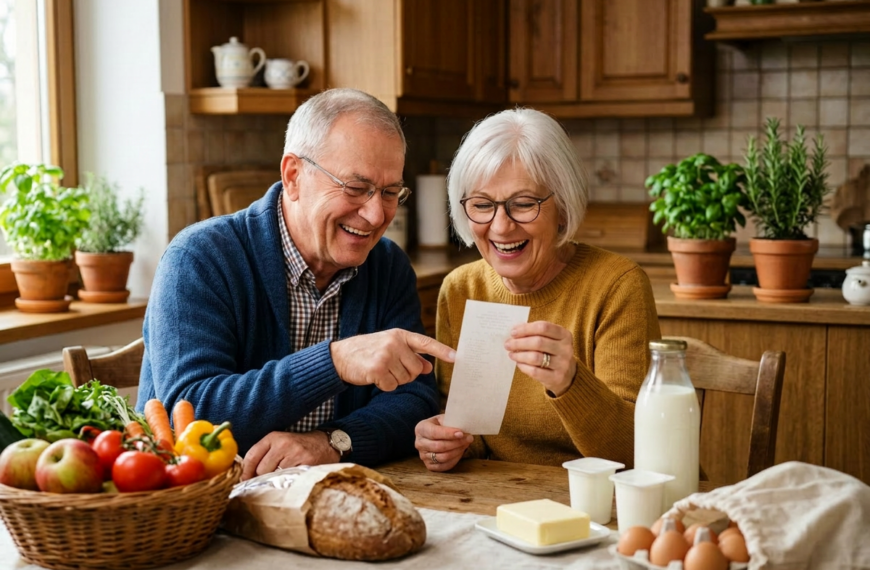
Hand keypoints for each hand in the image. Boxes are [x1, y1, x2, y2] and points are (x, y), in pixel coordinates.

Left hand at [241, 431, 337, 479]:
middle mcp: (283, 444)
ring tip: (281, 479)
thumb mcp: (279, 443)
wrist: (325, 444)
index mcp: (273, 437)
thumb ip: (263, 455)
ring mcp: (295, 454)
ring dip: (275, 481)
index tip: (245, 480)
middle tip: (267, 481)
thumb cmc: (298, 446)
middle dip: (261, 478)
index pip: (251, 456)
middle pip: (261, 469)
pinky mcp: (305, 464)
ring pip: (274, 476)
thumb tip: (245, 477)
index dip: (246, 472)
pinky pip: (288, 480)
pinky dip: (287, 483)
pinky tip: (291, 479)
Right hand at [331, 329, 455, 391]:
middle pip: (416, 369)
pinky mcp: (377, 369)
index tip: (457, 357)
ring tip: (381, 370)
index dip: (442, 351)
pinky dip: (385, 386)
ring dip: (394, 380)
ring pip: (405, 379)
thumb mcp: (390, 348)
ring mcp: (386, 355)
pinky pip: (392, 386)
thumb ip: (411, 356)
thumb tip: (428, 367)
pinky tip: (374, 377)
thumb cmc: (368, 352)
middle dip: (407, 374)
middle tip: (391, 368)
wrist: (341, 356)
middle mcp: (394, 343)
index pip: (426, 343)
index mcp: (400, 335)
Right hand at [415, 414, 472, 471]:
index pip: (434, 433)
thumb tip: (463, 429)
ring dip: (457, 451)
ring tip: (466, 444)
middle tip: (469, 438)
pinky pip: (444, 466)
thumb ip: (450, 422)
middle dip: (456, 443)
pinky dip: (455, 460)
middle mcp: (419, 443)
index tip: (461, 433)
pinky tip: (460, 452)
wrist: (432, 434)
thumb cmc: (440, 425)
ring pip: (443, 457)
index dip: (448, 434)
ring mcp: (423, 456)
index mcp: (421, 428)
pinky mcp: (429, 465)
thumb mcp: (443, 418)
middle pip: (439, 446)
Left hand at [504, 321, 576, 396]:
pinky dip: (523, 366)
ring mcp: (562, 364)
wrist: (568, 375)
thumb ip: (535, 333)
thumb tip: (515, 330)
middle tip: (508, 344)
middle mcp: (566, 349)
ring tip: (511, 354)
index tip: (513, 332)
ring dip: (519, 355)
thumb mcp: (550, 339)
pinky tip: (519, 363)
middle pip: (538, 342)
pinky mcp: (556, 378)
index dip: (526, 329)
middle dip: (519, 343)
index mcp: (564, 335)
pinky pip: (535, 371)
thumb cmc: (553, 352)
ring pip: (535, 357)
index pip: (543, 327)